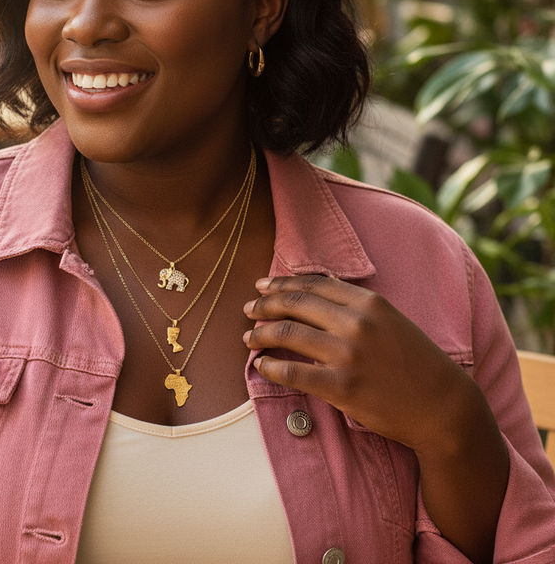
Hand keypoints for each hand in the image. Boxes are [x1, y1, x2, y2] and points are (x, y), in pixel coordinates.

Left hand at [243, 274, 480, 454]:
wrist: (442, 407)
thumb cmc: (415, 361)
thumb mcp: (390, 319)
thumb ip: (355, 304)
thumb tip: (317, 287)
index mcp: (367, 302)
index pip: (312, 284)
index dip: (281, 284)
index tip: (262, 286)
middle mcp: (356, 323)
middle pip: (294, 304)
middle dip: (264, 305)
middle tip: (248, 310)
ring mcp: (348, 355)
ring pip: (288, 334)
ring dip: (260, 334)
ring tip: (249, 338)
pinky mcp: (342, 387)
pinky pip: (292, 372)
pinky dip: (270, 367)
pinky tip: (260, 365)